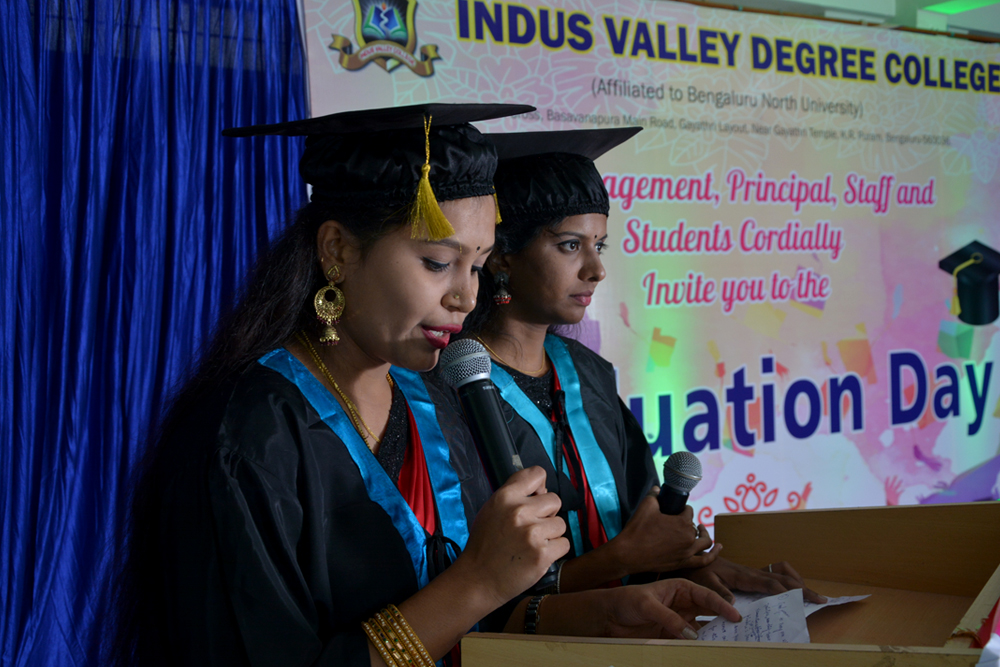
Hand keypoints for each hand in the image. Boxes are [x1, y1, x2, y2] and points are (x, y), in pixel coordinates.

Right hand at [458, 466, 568, 604]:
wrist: (478, 579)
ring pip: (560, 524)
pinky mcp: (542, 554)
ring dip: (551, 535)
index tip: (536, 498)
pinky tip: (536, 556)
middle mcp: (519, 511)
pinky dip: (554, 552)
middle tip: (531, 528)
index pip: (537, 474)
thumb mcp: (491, 510)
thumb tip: (542, 488)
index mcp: (505, 497)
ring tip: (531, 544)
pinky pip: (564, 544)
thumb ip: (515, 495)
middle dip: (547, 514)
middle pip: (555, 500)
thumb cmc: (485, 545)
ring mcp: (532, 533)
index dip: (540, 487)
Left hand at [601, 579, 741, 638]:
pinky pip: (691, 640)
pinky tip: (709, 650)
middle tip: (742, 630)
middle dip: (725, 618)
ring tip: (730, 642)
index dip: (722, 605)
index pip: (705, 595)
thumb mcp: (646, 605)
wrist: (609, 616)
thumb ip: (669, 618)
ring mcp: (679, 619)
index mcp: (680, 587)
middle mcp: (683, 603)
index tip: (735, 615)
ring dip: (714, 634)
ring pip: (703, 627)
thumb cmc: (626, 601)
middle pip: (709, 611)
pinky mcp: (673, 634)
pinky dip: (700, 645)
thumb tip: (692, 634)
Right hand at [609, 495, 718, 574]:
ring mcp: (687, 553)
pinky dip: (713, 555)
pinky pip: (704, 561)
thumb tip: (657, 488)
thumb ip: (654, 495)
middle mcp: (689, 538)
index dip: (683, 508)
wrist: (628, 553)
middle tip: (683, 520)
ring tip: (701, 531)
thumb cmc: (637, 530)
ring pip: (705, 543)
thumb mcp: (646, 506)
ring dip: (704, 535)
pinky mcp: (683, 564)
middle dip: (692, 522)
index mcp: (682, 523)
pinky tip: (718, 549)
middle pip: (697, 527)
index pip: (689, 511)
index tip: (677, 509)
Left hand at [684, 557, 825, 603]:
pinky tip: (790, 588)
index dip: (787, 591)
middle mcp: (751, 572)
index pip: (770, 584)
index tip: (803, 598)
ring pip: (780, 575)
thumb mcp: (705, 582)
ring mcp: (752, 571)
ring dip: (797, 582)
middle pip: (782, 579)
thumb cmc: (699, 571)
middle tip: (820, 598)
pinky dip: (786, 579)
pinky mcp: (750, 573)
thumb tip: (735, 606)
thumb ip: (720, 592)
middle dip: (802, 588)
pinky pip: (773, 574)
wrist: (693, 557)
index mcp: (743, 575)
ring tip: (809, 594)